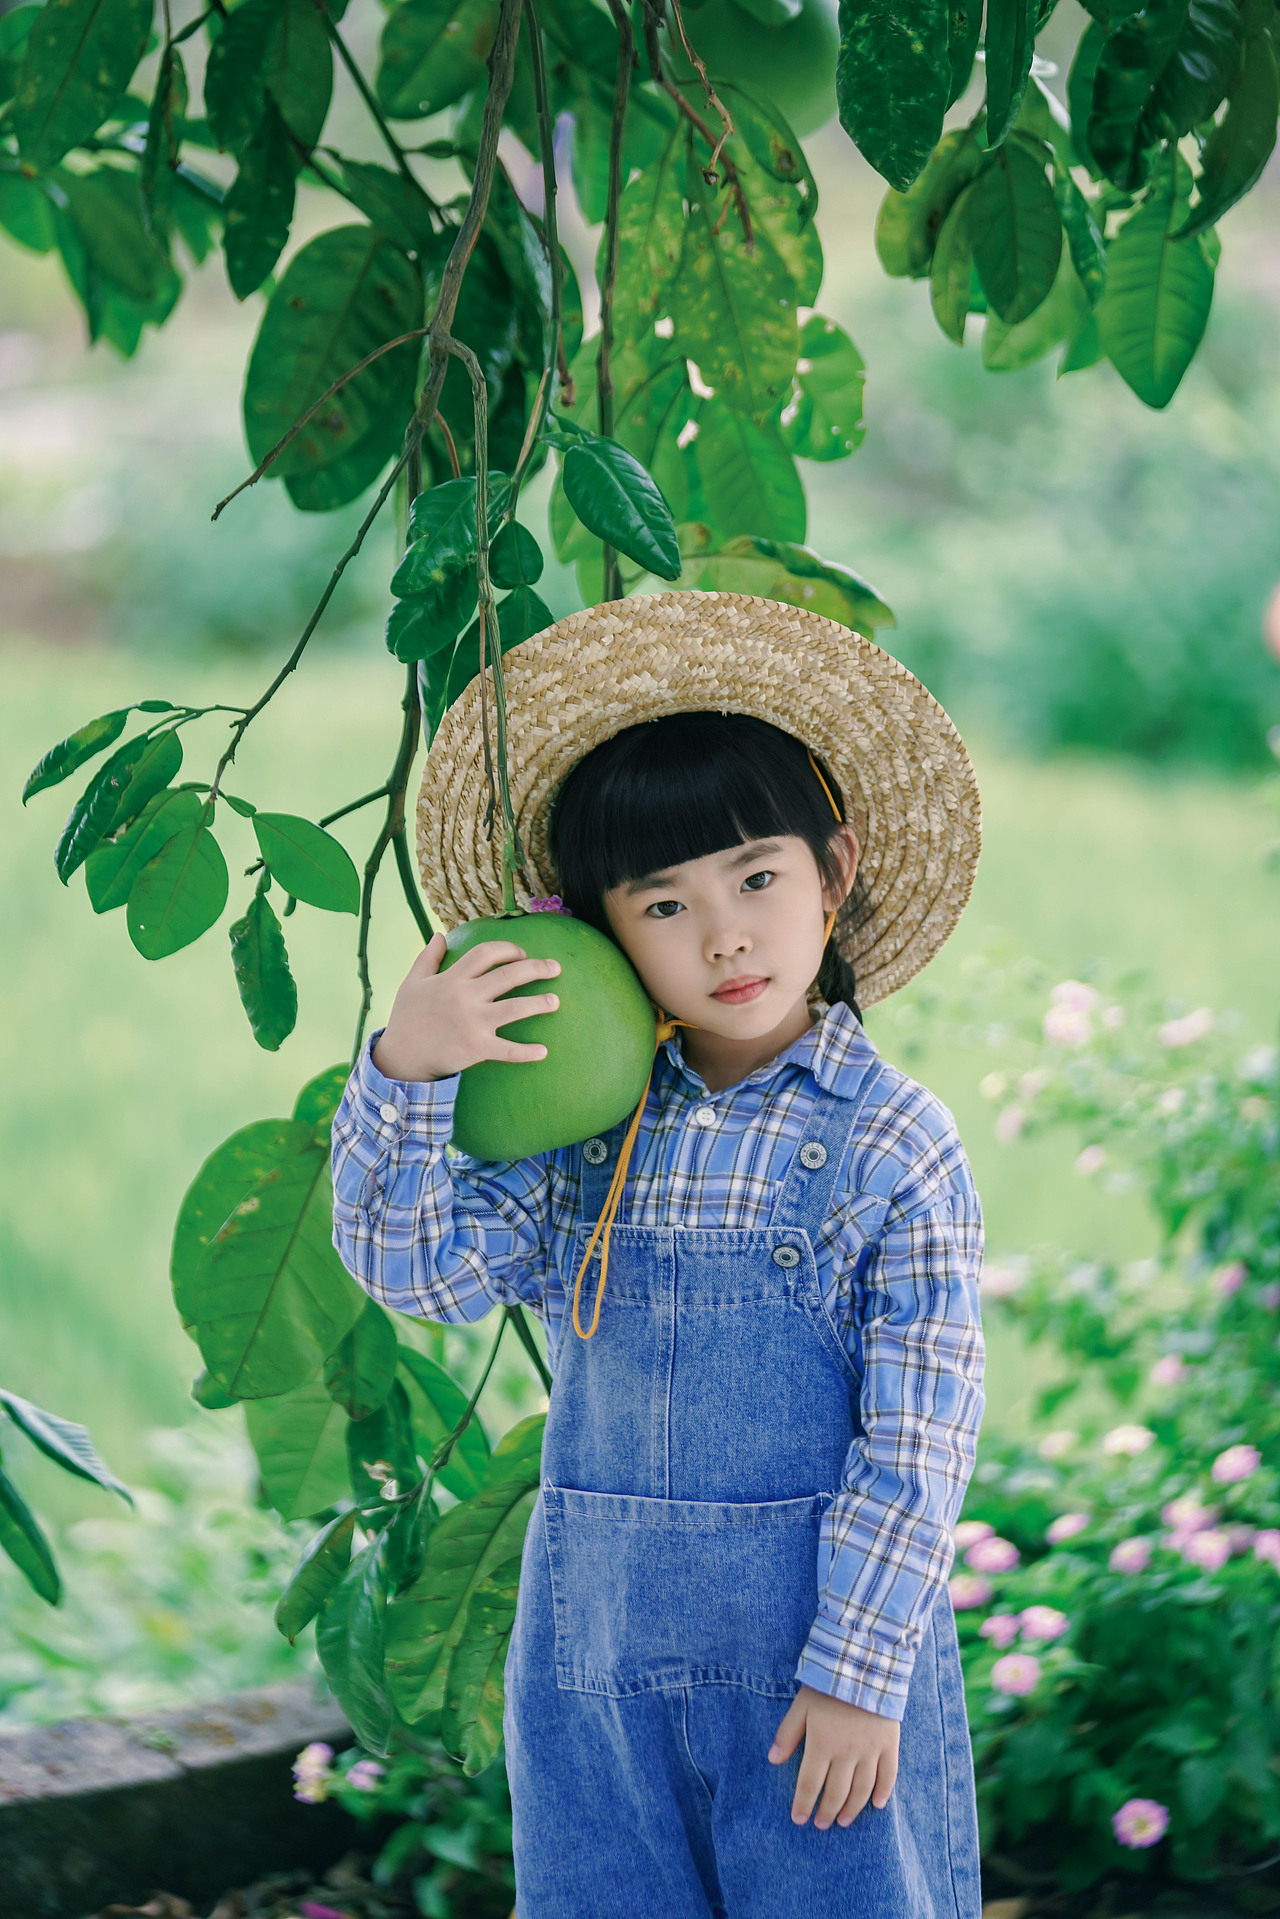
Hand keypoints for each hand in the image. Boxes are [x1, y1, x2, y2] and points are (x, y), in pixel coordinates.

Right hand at [371, 931, 560, 1082]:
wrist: (399, 1056)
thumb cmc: (407, 1018)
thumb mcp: (411, 983)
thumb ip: (428, 958)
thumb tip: (439, 935)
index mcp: (452, 978)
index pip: (486, 953)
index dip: (508, 949)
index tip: (522, 953)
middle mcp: (465, 997)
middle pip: (508, 975)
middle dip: (536, 968)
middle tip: (556, 968)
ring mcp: (473, 1023)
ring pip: (515, 1008)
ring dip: (539, 1004)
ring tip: (556, 1001)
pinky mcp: (476, 1048)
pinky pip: (507, 1050)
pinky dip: (527, 1052)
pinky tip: (544, 1051)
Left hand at [767, 1685, 898, 1828]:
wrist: (865, 1664)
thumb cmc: (828, 1685)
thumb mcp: (801, 1705)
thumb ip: (787, 1733)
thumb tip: (773, 1759)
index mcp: (822, 1744)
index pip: (810, 1784)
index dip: (803, 1804)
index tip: (799, 1819)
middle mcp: (846, 1753)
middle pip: (836, 1793)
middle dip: (827, 1812)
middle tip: (821, 1824)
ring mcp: (870, 1751)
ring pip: (861, 1790)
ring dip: (852, 1809)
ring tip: (844, 1821)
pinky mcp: (888, 1744)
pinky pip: (888, 1775)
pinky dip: (883, 1793)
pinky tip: (877, 1805)